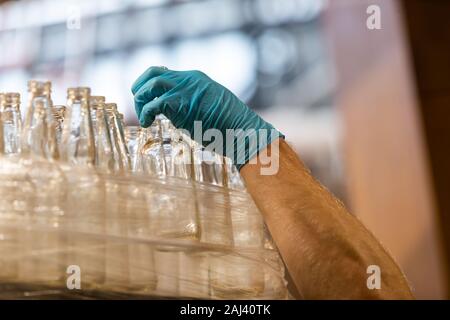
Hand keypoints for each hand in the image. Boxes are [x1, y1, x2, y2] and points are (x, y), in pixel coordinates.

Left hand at [131, 66, 282, 168]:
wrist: (242, 129)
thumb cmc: (231, 125)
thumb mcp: (212, 106)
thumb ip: (196, 103)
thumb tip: (183, 114)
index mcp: (195, 78)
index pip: (165, 72)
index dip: (151, 85)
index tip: (148, 99)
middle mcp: (188, 79)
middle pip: (152, 72)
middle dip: (139, 87)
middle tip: (138, 104)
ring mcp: (184, 90)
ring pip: (149, 85)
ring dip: (140, 101)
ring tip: (143, 117)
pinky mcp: (180, 104)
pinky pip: (152, 104)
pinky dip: (144, 114)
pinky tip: (147, 124)